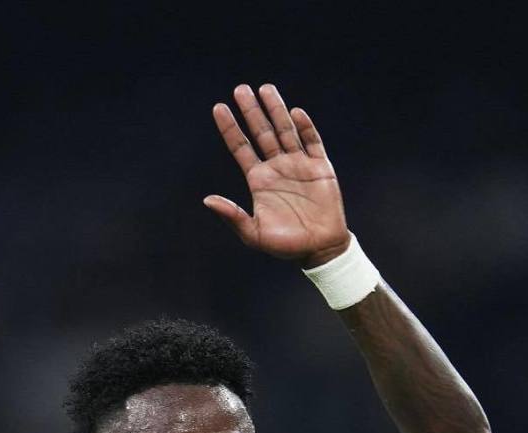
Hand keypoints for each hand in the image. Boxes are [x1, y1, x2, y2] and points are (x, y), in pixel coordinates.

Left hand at [204, 83, 349, 267]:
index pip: (241, 148)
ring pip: (285, 130)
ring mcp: (298, 164)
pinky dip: (305, 127)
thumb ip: (233, 216)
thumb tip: (207, 200)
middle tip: (240, 89)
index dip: (230, 128)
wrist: (319, 250)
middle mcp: (277, 168)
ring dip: (276, 110)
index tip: (218, 107)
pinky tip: (295, 113)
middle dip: (251, 111)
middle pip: (261, 132)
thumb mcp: (253, 235)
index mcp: (259, 180)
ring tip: (265, 89)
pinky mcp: (320, 167)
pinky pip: (312, 141)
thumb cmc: (285, 246)